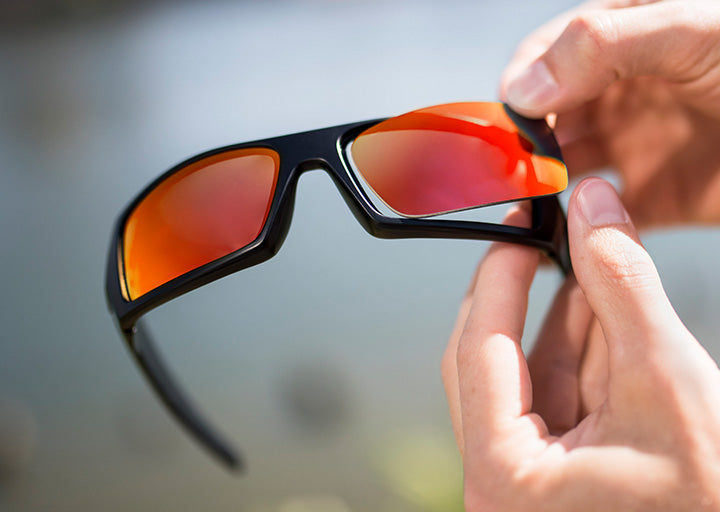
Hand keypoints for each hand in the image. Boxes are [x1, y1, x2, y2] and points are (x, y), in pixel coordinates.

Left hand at [441, 178, 719, 510]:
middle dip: (526, 294)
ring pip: (529, 373)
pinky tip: (602, 308)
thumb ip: (620, 282)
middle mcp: (501, 482)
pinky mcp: (557, 471)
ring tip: (590, 262)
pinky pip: (555, 395)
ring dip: (563, 316)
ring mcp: (527, 479)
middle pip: (492, 360)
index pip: (478, 350)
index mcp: (504, 476)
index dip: (500, 276)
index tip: (517, 227)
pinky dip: (582, 351)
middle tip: (544, 235)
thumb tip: (593, 203)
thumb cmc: (709, 501)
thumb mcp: (664, 377)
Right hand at [500, 0, 719, 227]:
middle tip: (518, 177)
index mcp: (621, 40)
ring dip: (543, 189)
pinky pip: (596, 214)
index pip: (542, 59)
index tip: (511, 130)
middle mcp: (618, 93)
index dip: (519, 92)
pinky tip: (564, 234)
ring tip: (535, 209)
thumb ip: (607, 45)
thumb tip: (526, 85)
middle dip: (524, 147)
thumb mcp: (700, 31)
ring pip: (561, 170)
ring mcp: (632, 145)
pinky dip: (574, 227)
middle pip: (543, 120)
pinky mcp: (650, 196)